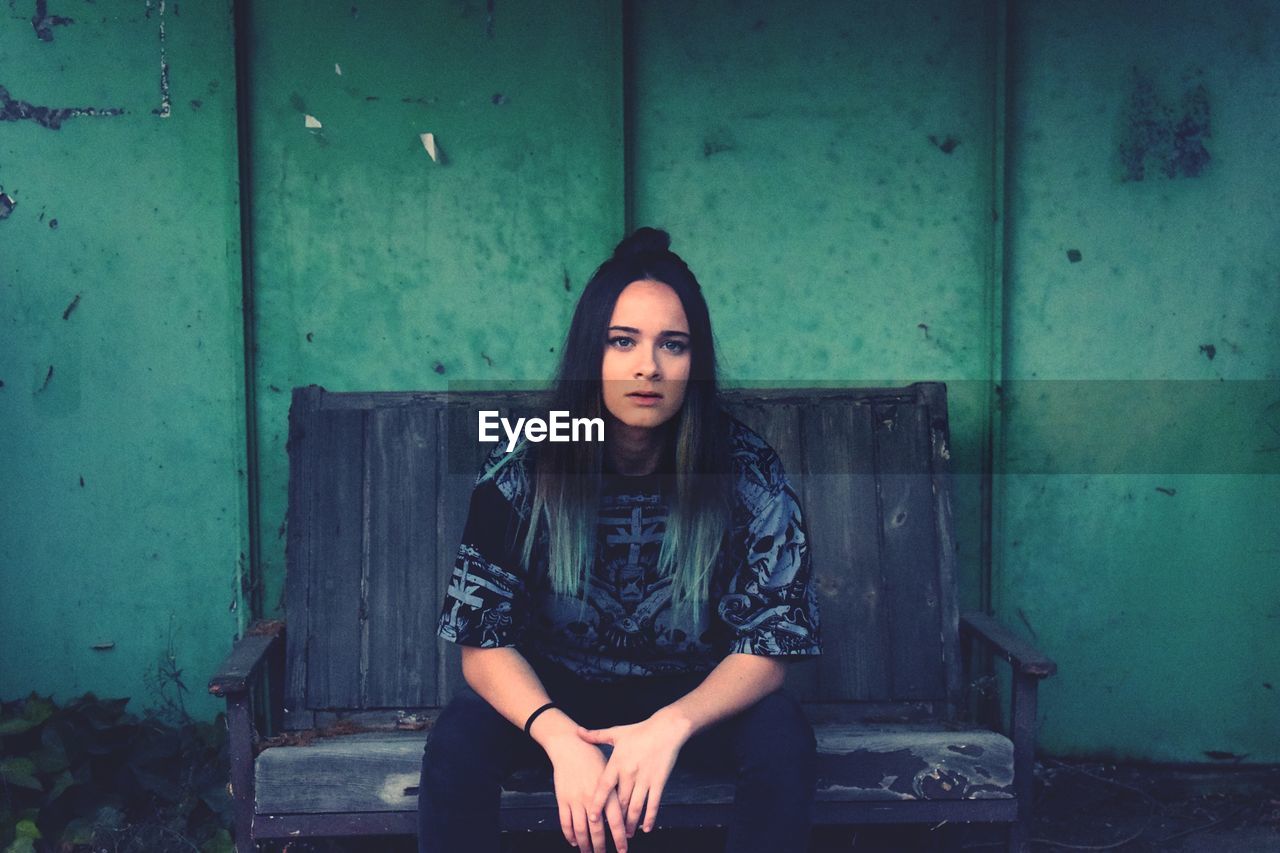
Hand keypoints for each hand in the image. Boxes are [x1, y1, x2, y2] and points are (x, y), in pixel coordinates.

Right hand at [543, 733, 630, 852]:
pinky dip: (569, 834)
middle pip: (597, 829)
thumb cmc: (592, 757)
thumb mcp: (610, 770)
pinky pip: (565, 822)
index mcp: (606, 791)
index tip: (623, 849)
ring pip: (580, 829)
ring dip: (585, 844)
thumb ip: (616, 791)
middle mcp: (591, 798)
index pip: (616, 820)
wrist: (569, 746)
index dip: (620, 837)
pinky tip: (574, 841)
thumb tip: (626, 811)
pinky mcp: (562, 799)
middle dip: (601, 846)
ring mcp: (575, 800)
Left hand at [577, 708, 693, 836]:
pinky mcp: (659, 782)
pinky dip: (649, 817)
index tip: (591, 818)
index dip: (597, 804)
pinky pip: (653, 803)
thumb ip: (596, 735)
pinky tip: (646, 828)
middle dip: (615, 820)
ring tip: (627, 834)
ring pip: (635, 806)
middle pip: (619, 802)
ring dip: (630, 823)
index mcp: (617, 762)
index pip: (603, 787)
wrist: (666, 729)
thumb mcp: (616, 732)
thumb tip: (577, 731)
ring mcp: (645, 779)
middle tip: (609, 833)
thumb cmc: (639, 731)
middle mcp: (629, 773)